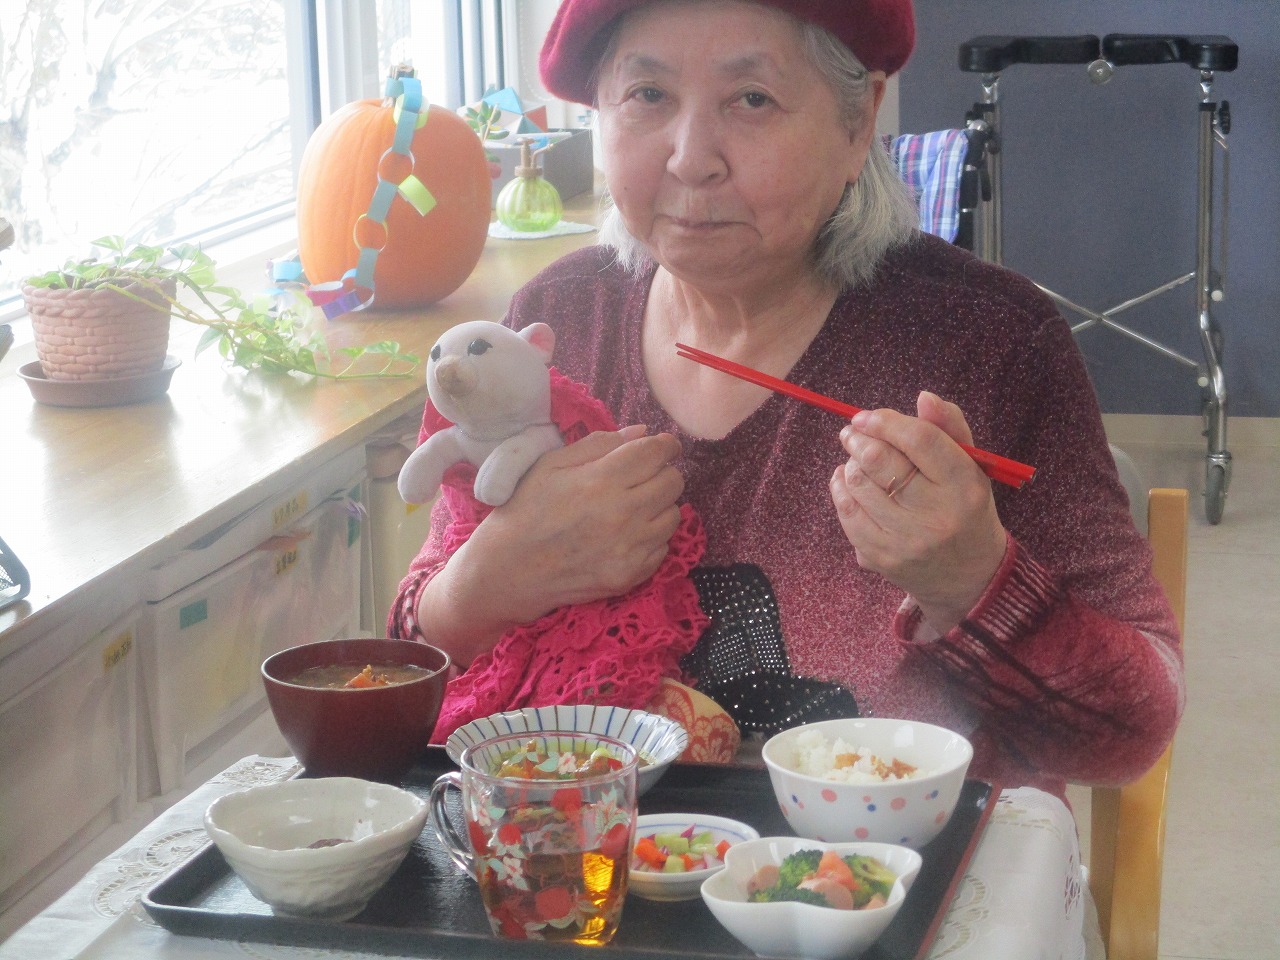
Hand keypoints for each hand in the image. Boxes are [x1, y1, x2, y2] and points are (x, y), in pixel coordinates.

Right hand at [460, 423, 684, 620]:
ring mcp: (630, 548)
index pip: (656, 453)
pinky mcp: (631, 575)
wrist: (508, 571)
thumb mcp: (551, 465)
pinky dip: (651, 537)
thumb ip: (599, 444)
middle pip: (673, 482)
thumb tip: (642, 432)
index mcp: (601, 480)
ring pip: (673, 515)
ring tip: (633, 507)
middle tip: (642, 477)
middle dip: (663, 473)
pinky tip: (625, 535)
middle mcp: (623, 514)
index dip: (666, 445)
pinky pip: (662, 547)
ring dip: (659, 506)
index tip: (663, 446)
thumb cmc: (525, 510)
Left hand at [828, 392, 1007, 632]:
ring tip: (857, 459)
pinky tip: (847, 482)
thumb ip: (950, 427)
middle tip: (853, 432)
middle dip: (859, 439)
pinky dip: (841, 489)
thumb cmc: (966, 508)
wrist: (969, 577)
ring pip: (858, 484)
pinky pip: (847, 513)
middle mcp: (938, 515)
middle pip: (881, 461)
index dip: (886, 421)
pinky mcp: (882, 558)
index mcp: (965, 486)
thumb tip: (924, 397)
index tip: (866, 416)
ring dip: (850, 463)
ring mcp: (907, 541)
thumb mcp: (971, 467)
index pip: (919, 440)